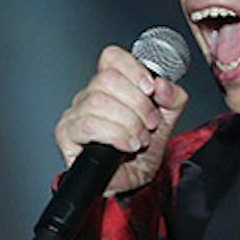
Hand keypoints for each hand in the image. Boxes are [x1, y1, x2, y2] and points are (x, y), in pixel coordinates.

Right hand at [54, 45, 188, 193]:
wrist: (133, 181)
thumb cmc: (143, 150)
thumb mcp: (168, 120)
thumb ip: (173, 97)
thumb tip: (162, 85)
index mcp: (112, 86)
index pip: (111, 58)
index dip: (132, 68)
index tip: (150, 88)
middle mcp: (90, 96)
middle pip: (106, 79)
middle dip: (137, 104)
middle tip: (150, 123)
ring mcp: (76, 114)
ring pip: (97, 101)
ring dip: (128, 122)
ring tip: (140, 138)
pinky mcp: (66, 135)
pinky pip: (88, 125)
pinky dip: (115, 134)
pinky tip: (127, 145)